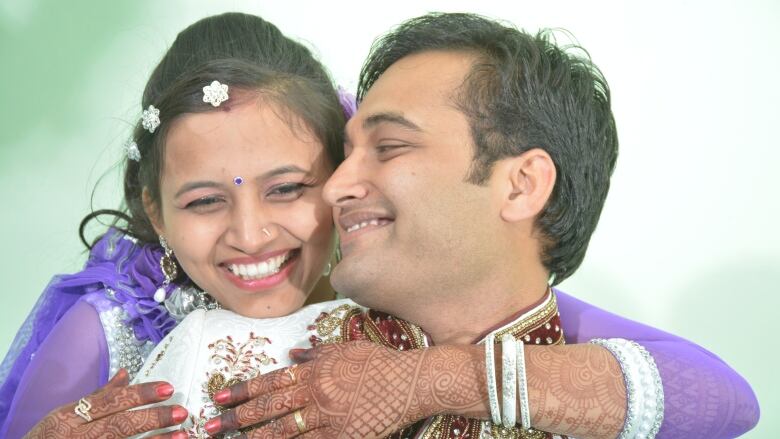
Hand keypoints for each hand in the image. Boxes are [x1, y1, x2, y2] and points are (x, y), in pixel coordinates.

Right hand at [24, 368, 188, 438]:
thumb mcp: (63, 416)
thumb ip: (97, 397)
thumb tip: (125, 373)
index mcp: (67, 417)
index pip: (109, 401)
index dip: (140, 394)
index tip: (168, 388)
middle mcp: (75, 436)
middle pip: (120, 425)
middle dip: (153, 418)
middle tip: (181, 411)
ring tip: (183, 435)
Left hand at [203, 341, 487, 437]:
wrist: (409, 381)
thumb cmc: (379, 362)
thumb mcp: (346, 348)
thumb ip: (317, 351)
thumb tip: (293, 352)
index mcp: (315, 370)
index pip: (271, 381)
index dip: (244, 390)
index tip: (221, 397)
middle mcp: (315, 393)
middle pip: (269, 408)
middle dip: (238, 418)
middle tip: (213, 426)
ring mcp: (327, 417)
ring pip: (284, 430)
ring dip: (256, 436)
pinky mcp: (341, 436)